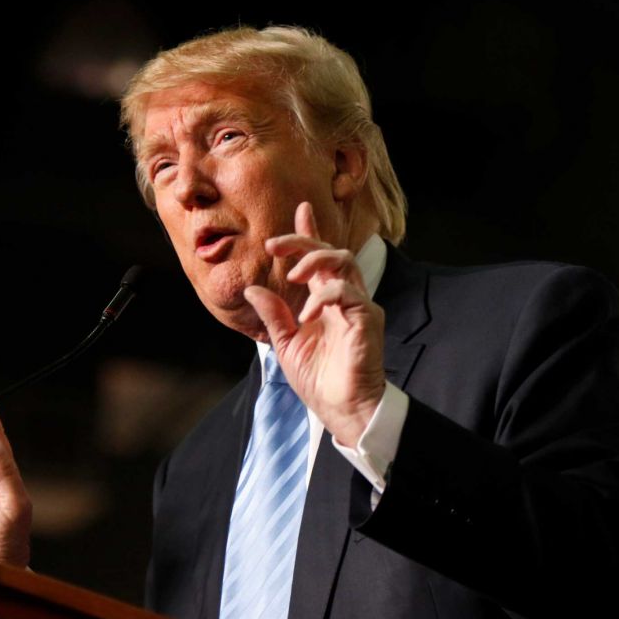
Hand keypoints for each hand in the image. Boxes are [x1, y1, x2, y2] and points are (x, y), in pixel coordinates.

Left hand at [244, 202, 385, 446]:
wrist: (341, 409)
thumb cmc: (318, 380)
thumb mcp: (285, 344)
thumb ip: (273, 315)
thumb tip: (251, 289)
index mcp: (325, 301)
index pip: (319, 259)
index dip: (309, 234)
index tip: (302, 210)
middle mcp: (343, 298)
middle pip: (330, 252)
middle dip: (303, 241)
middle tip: (273, 244)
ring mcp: (358, 306)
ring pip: (343, 261)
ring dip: (314, 260)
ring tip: (292, 275)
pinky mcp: (366, 319)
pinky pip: (346, 293)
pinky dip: (323, 297)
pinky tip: (306, 315)